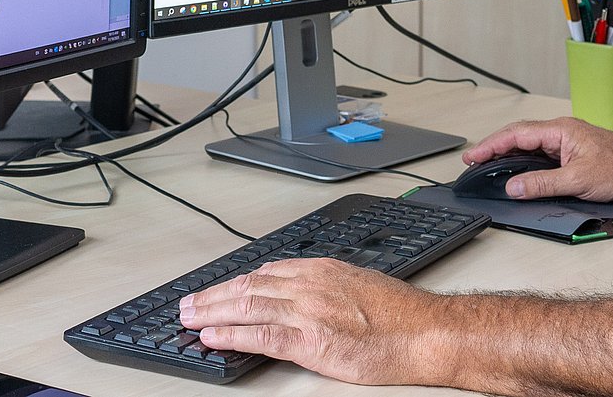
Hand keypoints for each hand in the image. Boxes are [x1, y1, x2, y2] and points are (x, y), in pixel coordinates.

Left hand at [178, 258, 449, 386]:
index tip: (216, 290)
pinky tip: (213, 338)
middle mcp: (309, 286)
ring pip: (247, 307)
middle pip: (247, 287)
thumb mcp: (356, 282)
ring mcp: (308, 312)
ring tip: (189, 319)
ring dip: (212, 313)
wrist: (426, 331)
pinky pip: (262, 337)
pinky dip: (233, 336)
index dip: (233, 283)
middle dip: (212, 296)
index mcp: (320, 270)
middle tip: (186, 304)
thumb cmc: (400, 313)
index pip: (264, 273)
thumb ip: (323, 284)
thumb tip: (294, 288)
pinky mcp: (312, 342)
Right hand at [463, 115, 612, 201]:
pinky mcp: (572, 153)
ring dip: (508, 154)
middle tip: (473, 162)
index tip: (473, 156)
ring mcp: (567, 142)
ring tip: (488, 166)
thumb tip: (514, 186)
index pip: (516, 135)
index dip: (491, 145)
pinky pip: (540, 154)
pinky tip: (518, 171)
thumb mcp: (578, 180)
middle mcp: (561, 132)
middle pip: (518, 136)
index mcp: (560, 130)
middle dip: (494, 148)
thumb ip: (543, 184)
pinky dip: (524, 161)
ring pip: (529, 145)